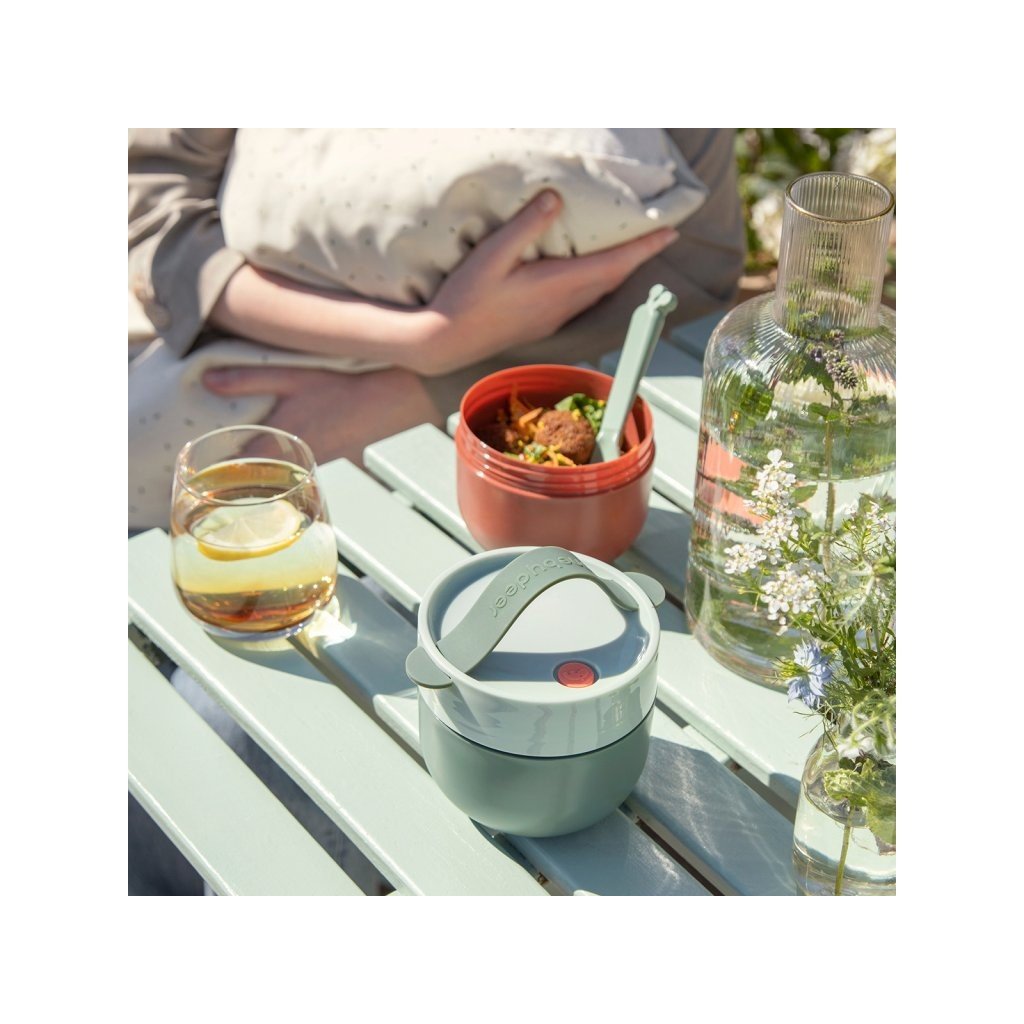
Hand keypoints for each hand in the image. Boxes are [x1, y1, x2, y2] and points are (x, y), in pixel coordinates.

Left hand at [200, 365, 443, 466]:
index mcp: (276, 449)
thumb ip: (247, 380)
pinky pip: (300, 473)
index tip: (195, 469)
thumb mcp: (291, 376)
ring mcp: (314, 469)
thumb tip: (207, 381)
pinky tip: (284, 455)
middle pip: (254, 483)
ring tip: (240, 465)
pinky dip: (287, 469)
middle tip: (212, 473)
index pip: (232, 473)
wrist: (393, 401)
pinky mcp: (332, 463)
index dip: (213, 473)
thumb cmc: (341, 387)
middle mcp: (293, 468)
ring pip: (278, 479)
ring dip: (261, 476)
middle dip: (233, 480)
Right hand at [409, 190, 679, 375]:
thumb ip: (525, 226)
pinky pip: (584, 300)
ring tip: (633, 250)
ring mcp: (554, 317)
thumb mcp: (491, 255)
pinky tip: (592, 275)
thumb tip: (555, 196)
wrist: (446, 343)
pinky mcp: (543, 324)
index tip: (671, 231)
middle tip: (660, 234)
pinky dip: (599, 282)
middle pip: (613, 278)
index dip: (644, 247)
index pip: (613, 264)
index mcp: (557, 284)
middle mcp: (563, 304)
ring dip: (620, 271)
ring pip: (600, 292)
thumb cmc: (465, 298)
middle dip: (639, 256)